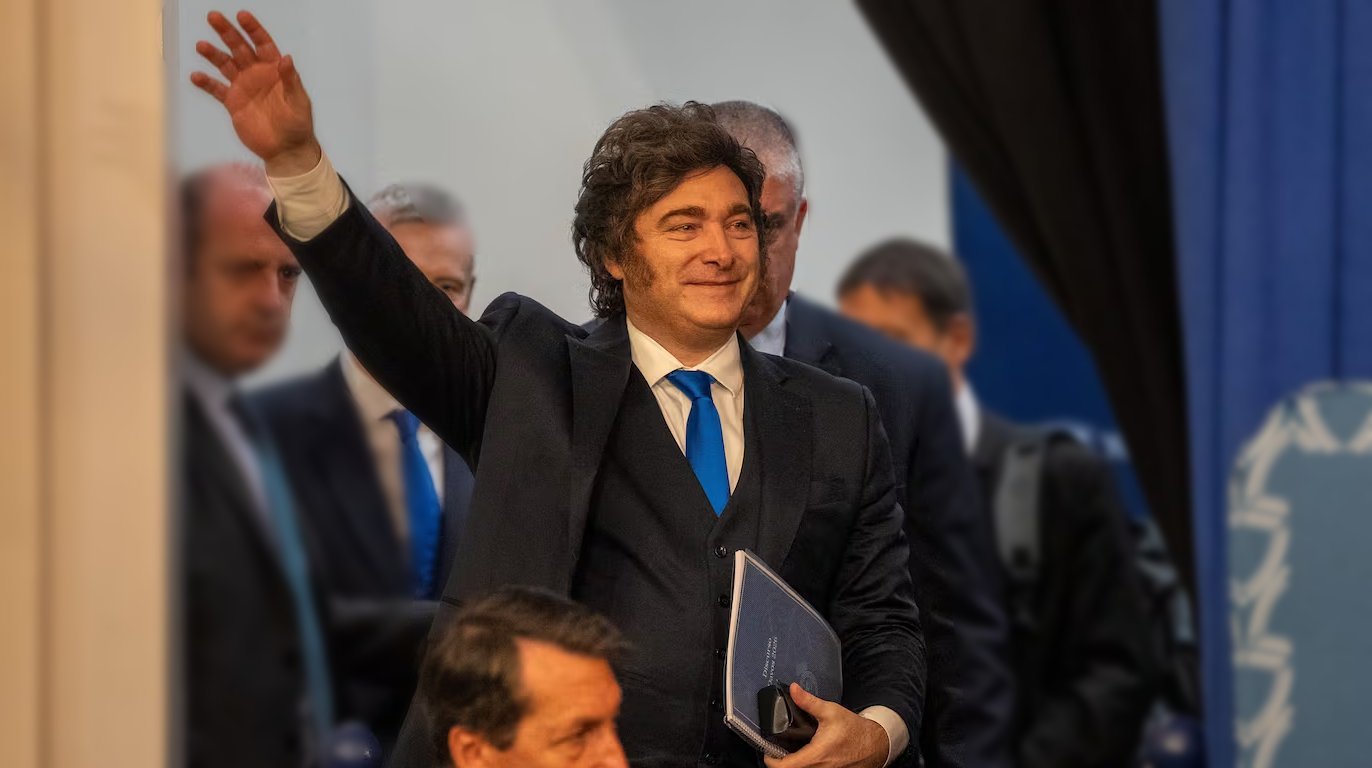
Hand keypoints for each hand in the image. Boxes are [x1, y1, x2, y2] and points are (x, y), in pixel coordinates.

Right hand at [190, 10, 320, 175]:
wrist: (286, 150)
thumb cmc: (298, 126)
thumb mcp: (298, 102)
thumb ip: (291, 80)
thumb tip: (286, 58)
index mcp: (275, 70)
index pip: (263, 44)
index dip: (253, 29)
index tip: (242, 16)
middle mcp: (257, 74)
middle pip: (239, 48)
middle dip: (227, 32)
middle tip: (214, 17)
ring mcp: (244, 87)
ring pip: (225, 65)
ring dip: (213, 54)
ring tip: (201, 45)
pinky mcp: (233, 103)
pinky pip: (216, 89)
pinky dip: (206, 83)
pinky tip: (196, 76)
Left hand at [763, 684, 889, 767]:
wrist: (875, 744)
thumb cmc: (854, 729)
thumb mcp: (830, 711)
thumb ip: (809, 702)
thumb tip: (793, 689)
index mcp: (815, 756)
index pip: (783, 767)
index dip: (771, 759)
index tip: (768, 749)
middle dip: (779, 762)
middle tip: (775, 749)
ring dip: (791, 765)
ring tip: (787, 752)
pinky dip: (803, 766)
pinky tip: (801, 757)